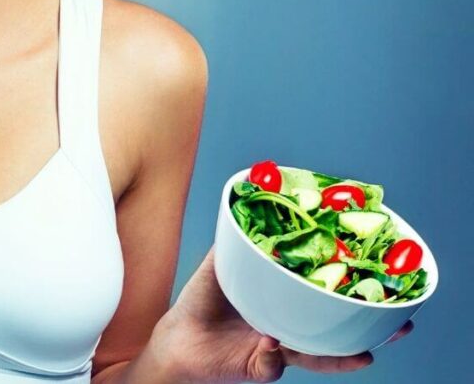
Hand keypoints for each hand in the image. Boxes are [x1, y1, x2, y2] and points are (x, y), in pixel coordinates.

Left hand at [153, 245, 414, 382]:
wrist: (178, 340)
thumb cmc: (202, 301)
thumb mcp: (221, 266)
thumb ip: (237, 244)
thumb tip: (251, 211)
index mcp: (285, 302)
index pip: (326, 294)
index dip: (354, 289)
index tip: (386, 280)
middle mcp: (290, 329)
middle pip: (338, 329)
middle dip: (370, 328)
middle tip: (401, 323)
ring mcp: (278, 351)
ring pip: (318, 356)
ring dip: (342, 356)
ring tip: (367, 353)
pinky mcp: (259, 369)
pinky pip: (272, 367)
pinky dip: (273, 357)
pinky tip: (274, 345)